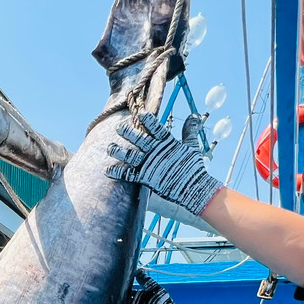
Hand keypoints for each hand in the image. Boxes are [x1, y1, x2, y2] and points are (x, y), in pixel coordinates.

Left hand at [106, 113, 221, 211]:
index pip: (155, 128)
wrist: (193, 190)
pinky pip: (129, 175)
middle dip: (128, 133)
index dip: (148, 120)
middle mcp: (156, 152)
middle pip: (139, 140)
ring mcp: (149, 165)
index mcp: (167, 143)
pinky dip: (118, 173)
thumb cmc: (193, 168)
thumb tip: (194, 115)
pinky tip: (108, 170)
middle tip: (118, 127)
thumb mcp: (192, 146)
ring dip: (119, 152)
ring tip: (109, 148)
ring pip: (130, 156)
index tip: (139, 113)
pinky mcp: (146, 178)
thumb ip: (190, 130)